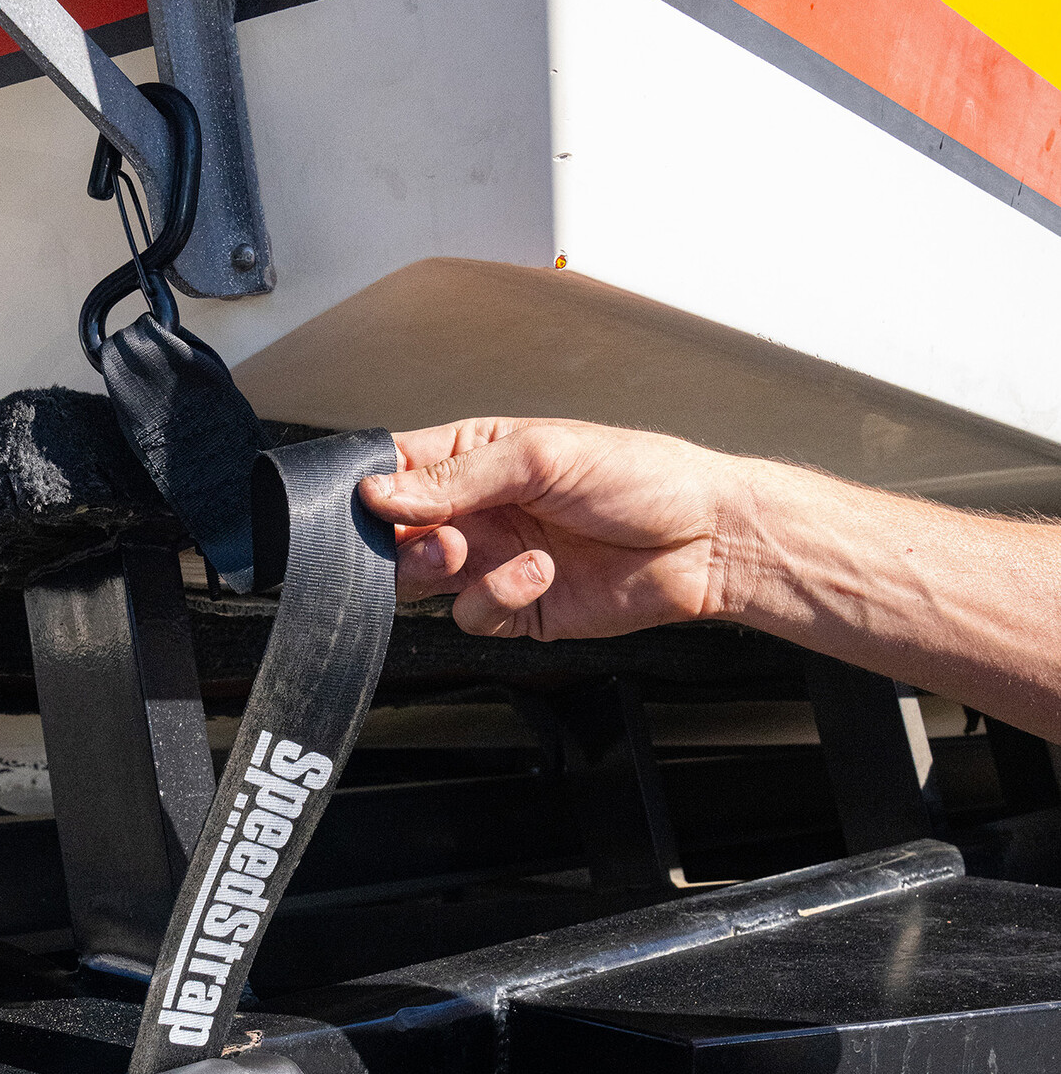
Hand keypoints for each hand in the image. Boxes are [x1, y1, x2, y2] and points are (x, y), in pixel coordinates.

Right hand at [357, 417, 752, 640]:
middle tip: (434, 536)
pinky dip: (495, 598)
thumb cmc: (644, 477)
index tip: (366, 502)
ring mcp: (495, 562)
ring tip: (471, 551)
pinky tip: (537, 574)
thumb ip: (455, 478)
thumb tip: (378, 492)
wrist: (707, 540)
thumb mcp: (541, 456)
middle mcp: (480, 511)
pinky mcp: (518, 610)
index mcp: (478, 457)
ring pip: (422, 581)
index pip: (398, 470)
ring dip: (437, 569)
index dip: (373, 488)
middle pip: (396, 534)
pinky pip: (471, 617)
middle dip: (400, 540)